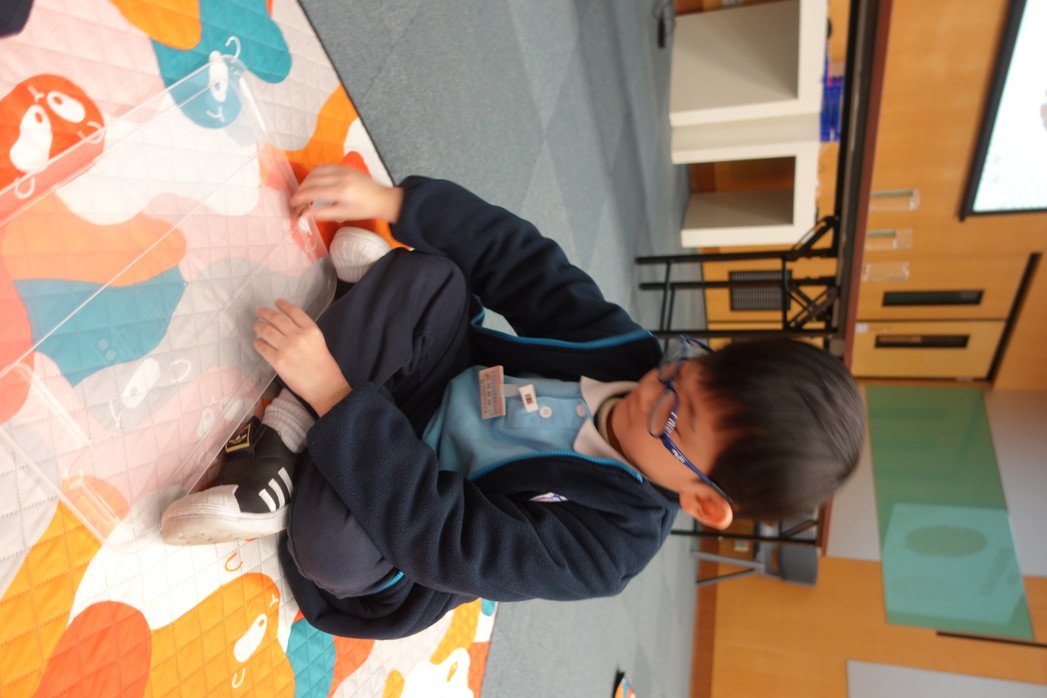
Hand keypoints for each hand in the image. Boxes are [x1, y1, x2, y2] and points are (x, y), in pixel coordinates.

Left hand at [253, 300, 350, 416]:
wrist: (324, 386)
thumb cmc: (323, 365)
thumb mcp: (318, 341)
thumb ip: (304, 331)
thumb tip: (284, 323)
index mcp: (311, 329)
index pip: (293, 311)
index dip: (283, 305)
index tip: (276, 302)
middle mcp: (298, 336)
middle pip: (277, 318)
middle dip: (266, 313)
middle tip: (259, 312)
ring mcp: (287, 348)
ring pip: (266, 331)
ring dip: (259, 326)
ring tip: (256, 325)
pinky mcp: (278, 361)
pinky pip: (262, 347)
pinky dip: (258, 342)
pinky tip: (258, 342)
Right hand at [289, 165, 403, 222]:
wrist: (383, 198)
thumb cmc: (364, 209)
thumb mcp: (344, 214)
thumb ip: (323, 213)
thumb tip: (304, 215)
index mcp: (341, 191)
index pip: (313, 192)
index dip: (299, 197)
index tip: (292, 203)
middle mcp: (340, 177)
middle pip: (312, 179)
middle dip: (301, 188)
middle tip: (295, 198)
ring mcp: (343, 169)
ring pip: (317, 170)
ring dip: (307, 179)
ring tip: (303, 190)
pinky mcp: (345, 166)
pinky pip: (325, 167)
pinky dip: (316, 173)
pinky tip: (314, 181)